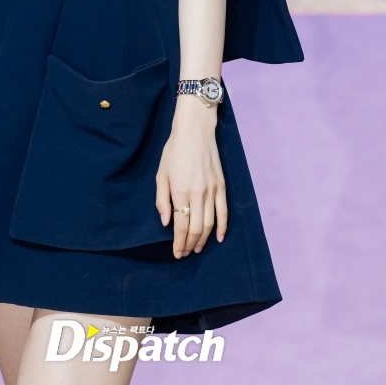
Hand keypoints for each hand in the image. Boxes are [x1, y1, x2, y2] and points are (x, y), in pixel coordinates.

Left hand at [155, 103, 227, 257]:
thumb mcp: (161, 174)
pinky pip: (224, 211)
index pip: (181, 226)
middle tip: (185, 253)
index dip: (179, 243)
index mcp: (180, 191)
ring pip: (210, 223)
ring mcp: (212, 190)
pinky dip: (223, 227)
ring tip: (197, 248)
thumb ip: (162, 200)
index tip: (177, 253)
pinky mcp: (222, 186)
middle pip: (196, 228)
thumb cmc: (174, 151)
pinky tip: (219, 238)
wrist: (195, 131)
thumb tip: (166, 222)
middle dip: (190, 244)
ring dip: (204, 239)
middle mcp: (198, 194)